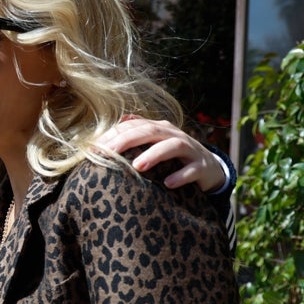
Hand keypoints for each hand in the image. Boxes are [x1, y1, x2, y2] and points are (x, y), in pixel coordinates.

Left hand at [94, 116, 225, 191]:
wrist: (209, 168)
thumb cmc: (174, 157)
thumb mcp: (155, 143)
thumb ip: (138, 132)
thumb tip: (119, 120)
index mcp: (159, 128)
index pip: (134, 126)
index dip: (114, 134)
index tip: (94, 147)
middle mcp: (174, 135)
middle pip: (150, 131)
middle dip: (128, 140)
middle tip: (109, 153)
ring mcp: (190, 149)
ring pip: (173, 146)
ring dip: (154, 154)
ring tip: (138, 166)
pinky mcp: (202, 166)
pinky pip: (192, 169)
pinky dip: (180, 175)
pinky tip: (168, 183)